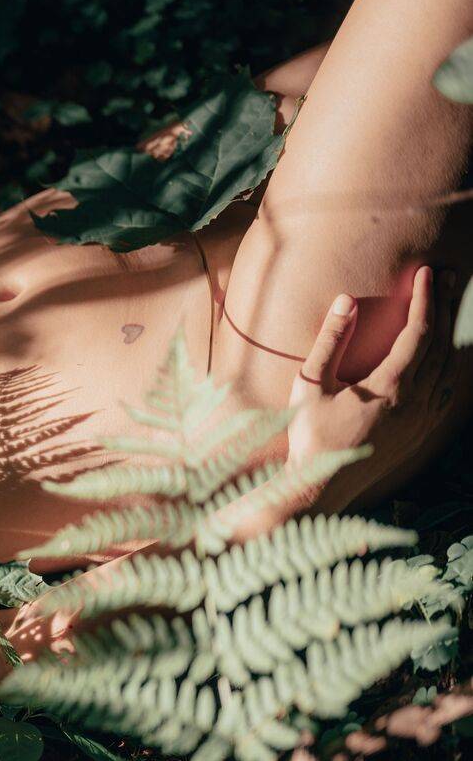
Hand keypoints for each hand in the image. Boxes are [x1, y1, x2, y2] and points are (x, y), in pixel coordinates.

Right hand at [282, 264, 457, 515]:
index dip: (424, 299)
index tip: (427, 273)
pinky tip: (444, 360)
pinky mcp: (418, 434)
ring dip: (449, 335)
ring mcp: (420, 420)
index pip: (418, 331)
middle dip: (444, 307)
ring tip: (447, 310)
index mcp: (390, 387)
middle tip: (451, 277)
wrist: (320, 488)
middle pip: (441, 344)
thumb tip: (346, 300)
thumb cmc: (309, 436)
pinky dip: (448, 367)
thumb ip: (329, 341)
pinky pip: (445, 392)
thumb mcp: (310, 385)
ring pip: (447, 367)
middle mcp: (414, 402)